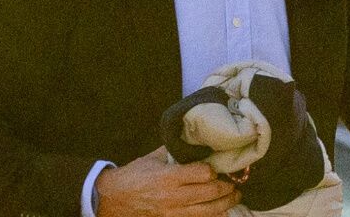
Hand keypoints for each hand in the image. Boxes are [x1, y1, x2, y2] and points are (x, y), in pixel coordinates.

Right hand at [96, 146, 240, 216]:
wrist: (114, 199)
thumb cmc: (134, 175)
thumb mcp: (153, 158)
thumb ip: (174, 150)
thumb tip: (193, 140)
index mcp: (169, 176)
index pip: (203, 174)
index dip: (214, 170)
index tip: (217, 166)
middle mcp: (173, 196)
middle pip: (210, 192)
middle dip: (227, 187)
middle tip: (234, 182)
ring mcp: (173, 212)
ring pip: (208, 210)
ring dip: (225, 203)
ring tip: (234, 196)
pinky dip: (212, 215)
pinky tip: (219, 210)